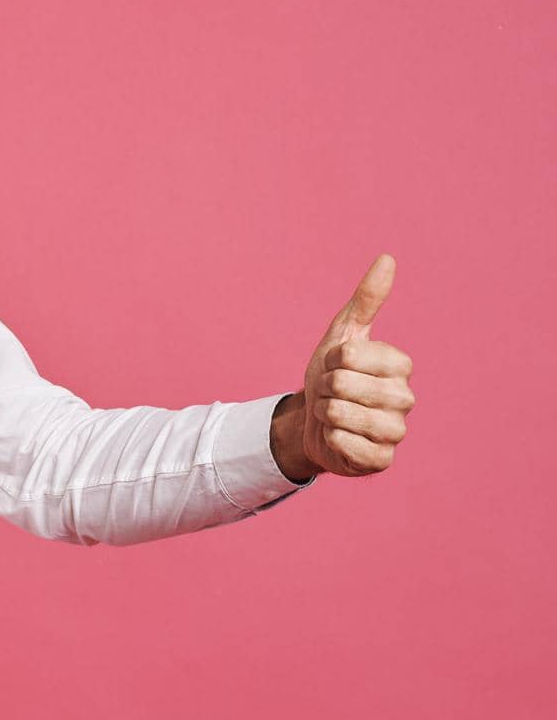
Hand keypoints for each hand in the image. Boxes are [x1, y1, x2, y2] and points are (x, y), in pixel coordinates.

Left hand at [300, 253, 415, 476]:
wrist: (313, 422)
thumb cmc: (331, 375)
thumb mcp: (342, 334)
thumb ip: (366, 300)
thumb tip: (387, 258)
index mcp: (400, 365)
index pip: (350, 354)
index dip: (331, 360)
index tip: (337, 366)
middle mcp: (405, 398)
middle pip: (342, 385)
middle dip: (325, 388)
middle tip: (332, 394)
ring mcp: (396, 431)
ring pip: (344, 416)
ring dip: (326, 414)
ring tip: (334, 414)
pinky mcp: (382, 460)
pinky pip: (345, 445)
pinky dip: (330, 440)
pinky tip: (338, 437)